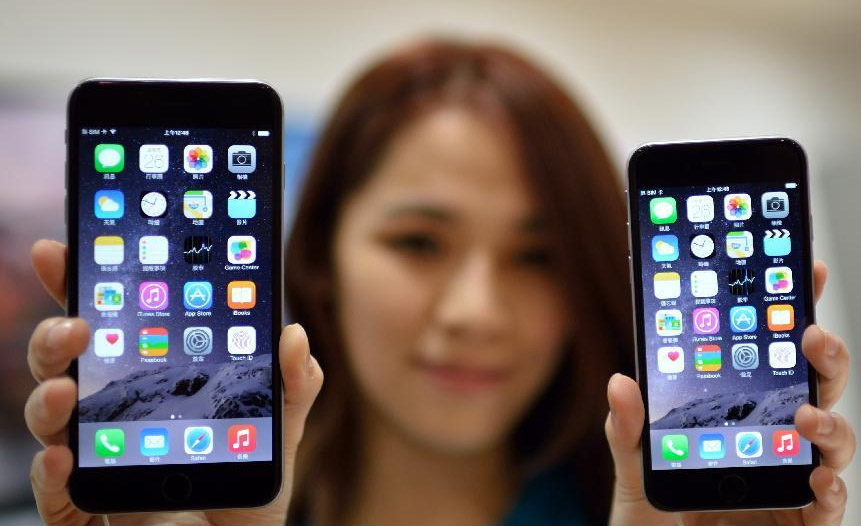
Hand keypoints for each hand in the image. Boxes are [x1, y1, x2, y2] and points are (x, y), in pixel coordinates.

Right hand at [25, 239, 323, 525]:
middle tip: (75, 323)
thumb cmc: (248, 489)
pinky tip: (62, 459)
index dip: (82, 288)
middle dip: (55, 337)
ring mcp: (98, 462)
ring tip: (64, 389)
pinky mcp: (92, 511)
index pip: (111, 328)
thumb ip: (291, 384)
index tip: (61, 250)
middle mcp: (115, 417)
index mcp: (151, 384)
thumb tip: (294, 334)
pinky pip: (57, 497)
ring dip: (46, 401)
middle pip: (66, 366)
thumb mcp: (277, 431)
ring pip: (50, 424)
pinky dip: (49, 478)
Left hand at [605, 260, 854, 525]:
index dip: (791, 316)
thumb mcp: (633, 468)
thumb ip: (629, 430)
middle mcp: (773, 440)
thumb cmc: (653, 515)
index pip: (771, 358)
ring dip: (830, 422)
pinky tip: (818, 478)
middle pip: (814, 388)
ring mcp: (791, 480)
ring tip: (806, 414)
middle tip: (811, 333)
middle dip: (824, 356)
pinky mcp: (801, 524)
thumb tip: (620, 382)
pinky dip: (832, 491)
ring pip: (832, 440)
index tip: (803, 272)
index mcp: (739, 414)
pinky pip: (829, 506)